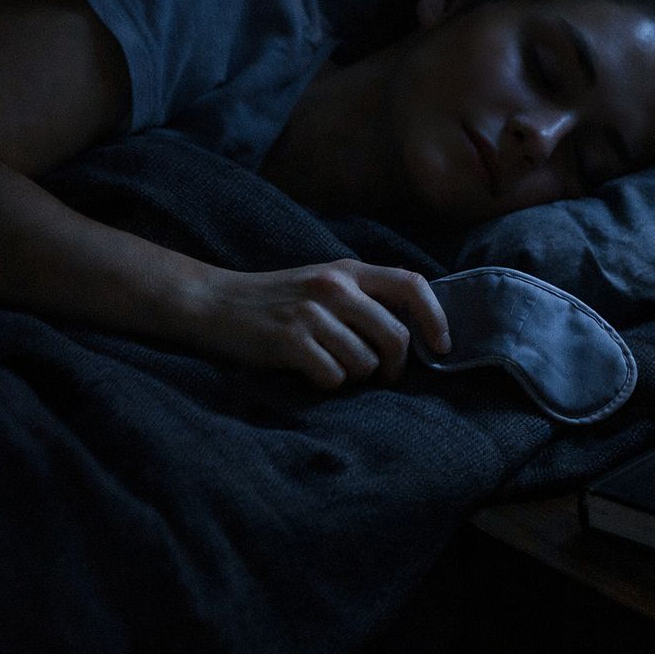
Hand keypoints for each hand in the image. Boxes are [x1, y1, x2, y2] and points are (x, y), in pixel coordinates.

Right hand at [197, 260, 450, 390]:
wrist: (213, 303)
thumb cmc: (276, 300)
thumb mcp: (324, 284)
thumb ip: (364, 297)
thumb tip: (414, 331)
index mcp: (348, 270)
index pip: (412, 284)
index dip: (436, 318)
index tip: (442, 347)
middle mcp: (334, 286)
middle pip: (396, 336)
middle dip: (395, 366)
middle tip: (381, 376)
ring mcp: (312, 313)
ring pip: (366, 363)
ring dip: (356, 376)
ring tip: (333, 366)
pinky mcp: (289, 341)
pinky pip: (333, 377)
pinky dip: (327, 383)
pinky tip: (309, 371)